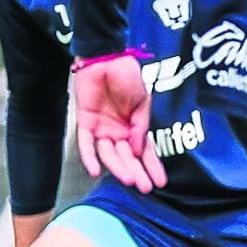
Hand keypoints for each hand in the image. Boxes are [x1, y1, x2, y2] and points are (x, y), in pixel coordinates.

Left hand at [73, 56, 165, 193]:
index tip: (160, 182)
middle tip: (144, 187)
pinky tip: (96, 171)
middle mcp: (118, 131)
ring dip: (118, 167)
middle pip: (126, 157)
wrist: (106, 59)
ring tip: (129, 179)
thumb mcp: (143, 101)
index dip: (152, 166)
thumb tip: (139, 149)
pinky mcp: (85, 123)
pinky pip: (86, 145)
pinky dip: (90, 158)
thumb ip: (140, 125)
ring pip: (108, 154)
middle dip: (136, 172)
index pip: (144, 151)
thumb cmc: (127, 76)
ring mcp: (102, 129)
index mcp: (135, 127)